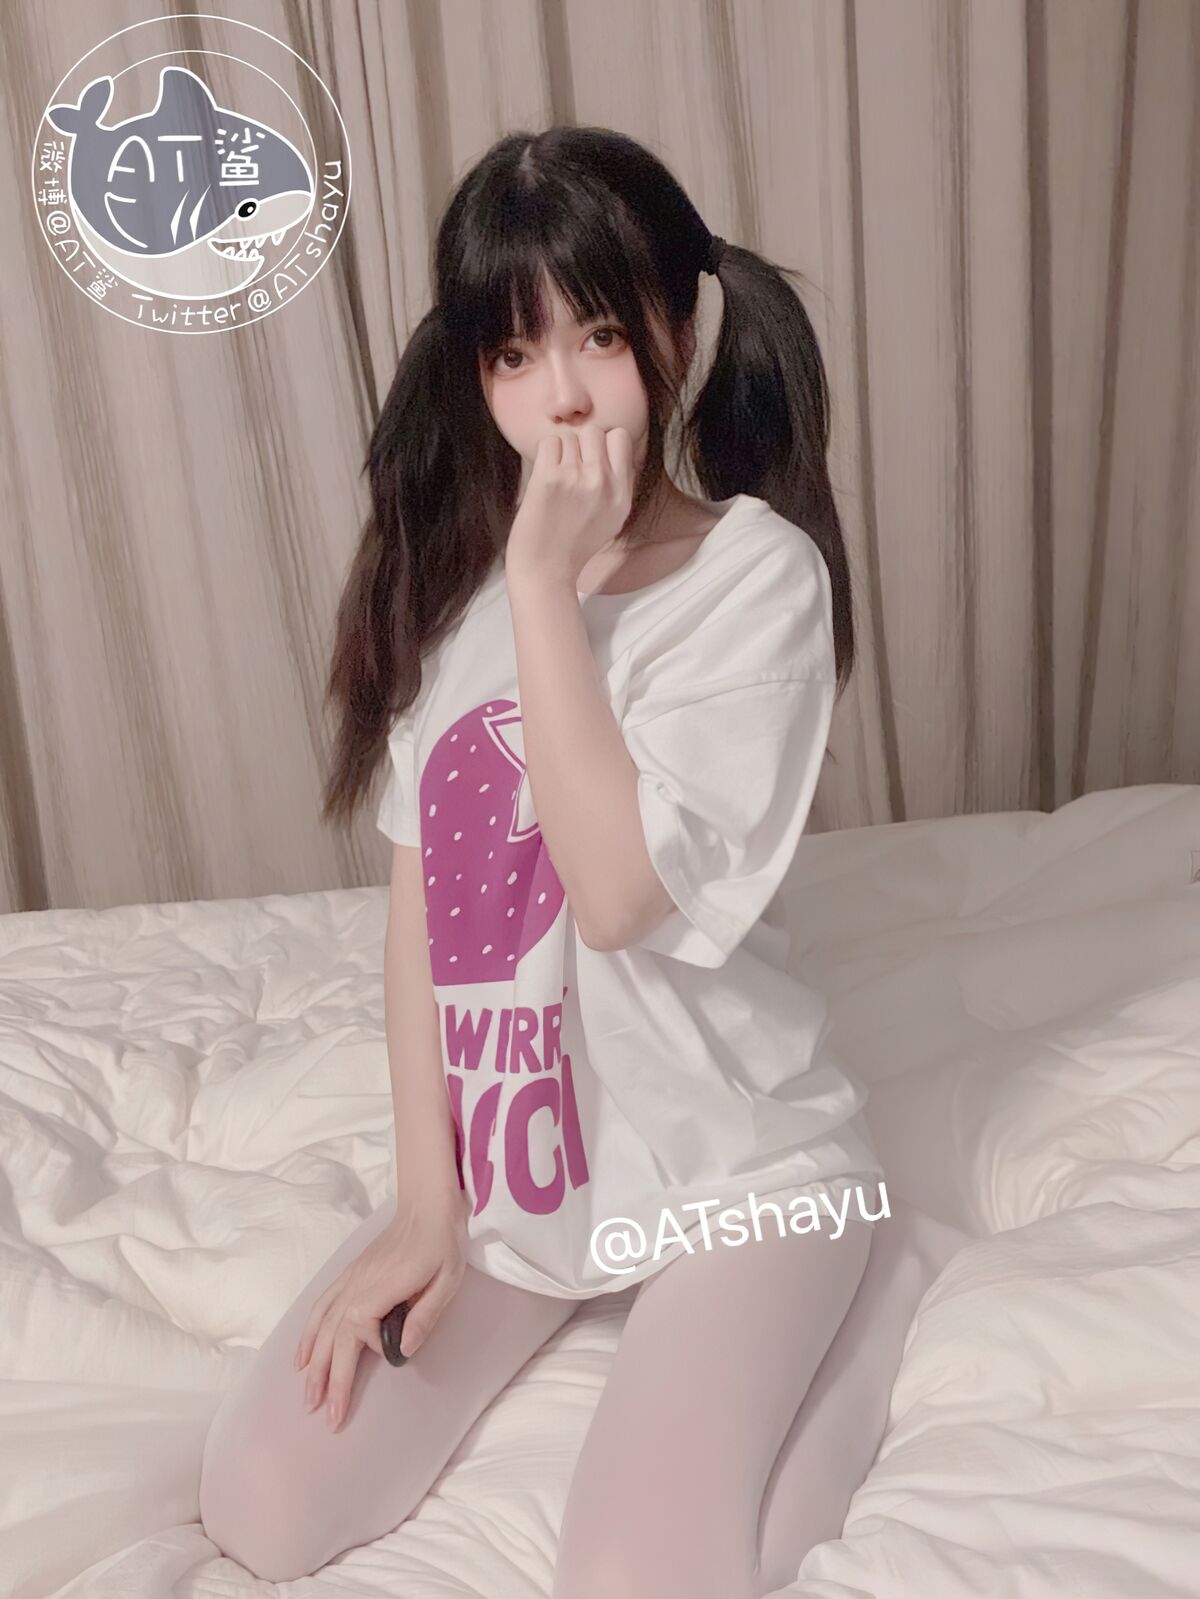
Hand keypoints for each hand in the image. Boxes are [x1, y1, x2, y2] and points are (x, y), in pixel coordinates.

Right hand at [294, 1190, 467, 1430]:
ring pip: (321, 1325)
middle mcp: (355, 1287)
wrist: (427, 1205)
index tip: (357, 1392)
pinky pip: (321, 1306)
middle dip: (326, 1379)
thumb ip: (424, 1315)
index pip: (354, 1337)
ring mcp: (348, 1280)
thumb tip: (403, 1351)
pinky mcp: (349, 1275)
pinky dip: (308, 1331)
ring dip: (312, 1361)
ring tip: (306, 1393)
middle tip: (321, 1415)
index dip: (352, 1369)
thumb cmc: (441, 1243)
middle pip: (332, 1338)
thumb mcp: (446, 1280)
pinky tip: (302, 1353)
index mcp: (377, 1291)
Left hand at [506, 423, 634, 589]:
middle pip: (593, 431)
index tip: (592, 460)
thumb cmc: (574, 545)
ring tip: (556, 478)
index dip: (604, 443)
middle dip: (580, 445)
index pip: (620, 437)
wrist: (546, 570)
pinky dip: (544, 455)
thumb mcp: (613, 518)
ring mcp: (576, 478)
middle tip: (570, 469)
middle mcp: (603, 482)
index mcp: (622, 493)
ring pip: (569, 436)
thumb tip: (611, 450)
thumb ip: (617, 484)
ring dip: (560, 452)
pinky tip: (544, 477)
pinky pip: (548, 442)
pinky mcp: (549, 478)